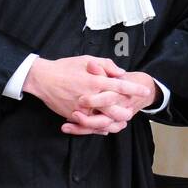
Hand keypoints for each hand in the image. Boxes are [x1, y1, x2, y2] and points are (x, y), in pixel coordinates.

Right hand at [21, 56, 152, 135]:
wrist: (43, 79)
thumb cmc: (65, 67)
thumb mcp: (87, 59)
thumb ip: (106, 65)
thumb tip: (121, 73)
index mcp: (95, 81)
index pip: (120, 86)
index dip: (134, 89)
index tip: (144, 91)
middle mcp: (90, 96)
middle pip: (115, 108)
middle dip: (127, 110)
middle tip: (133, 109)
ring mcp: (82, 108)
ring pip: (104, 121)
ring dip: (115, 122)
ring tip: (123, 121)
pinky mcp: (74, 116)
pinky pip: (90, 126)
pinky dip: (100, 128)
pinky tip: (107, 127)